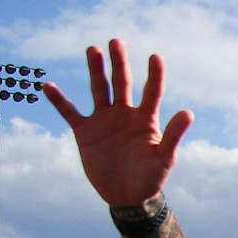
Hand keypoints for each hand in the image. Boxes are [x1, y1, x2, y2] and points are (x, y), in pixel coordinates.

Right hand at [42, 39, 193, 208]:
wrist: (127, 195)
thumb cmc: (150, 177)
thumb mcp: (164, 158)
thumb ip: (173, 135)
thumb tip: (188, 112)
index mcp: (145, 119)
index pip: (151, 91)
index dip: (154, 75)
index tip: (156, 57)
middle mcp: (124, 114)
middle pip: (121, 83)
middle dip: (119, 63)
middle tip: (116, 42)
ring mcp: (104, 120)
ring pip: (99, 89)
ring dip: (95, 70)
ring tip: (93, 49)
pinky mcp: (85, 131)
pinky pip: (70, 112)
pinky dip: (59, 100)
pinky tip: (48, 86)